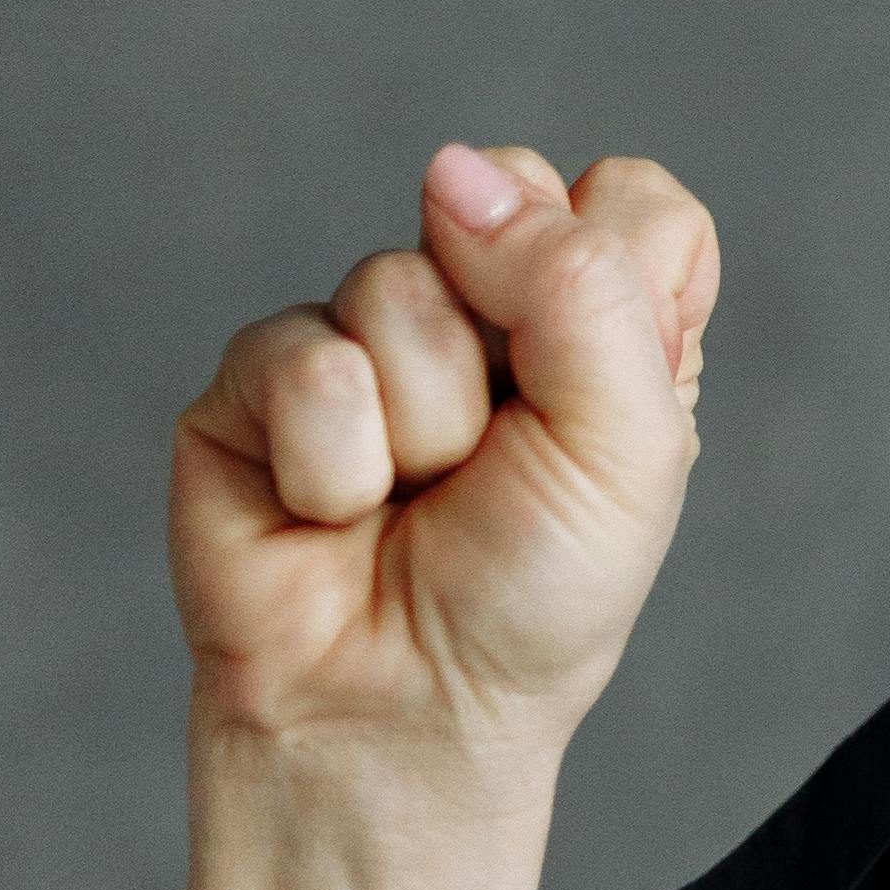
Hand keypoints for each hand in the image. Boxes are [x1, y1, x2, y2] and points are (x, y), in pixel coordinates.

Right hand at [173, 145, 718, 778]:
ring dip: (424, 423)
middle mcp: (488, 305)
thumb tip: (458, 170)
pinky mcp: (258, 377)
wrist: (399, 720)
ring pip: (399, 280)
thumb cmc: (530, 600)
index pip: (632, 198)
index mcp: (603, 316)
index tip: (595, 392)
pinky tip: (330, 516)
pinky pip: (303, 357)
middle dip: (513, 341)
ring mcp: (367, 330)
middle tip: (499, 455)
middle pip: (508, 193)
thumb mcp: (626, 449)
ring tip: (412, 500)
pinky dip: (334, 461)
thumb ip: (583, 286)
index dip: (613, 275)